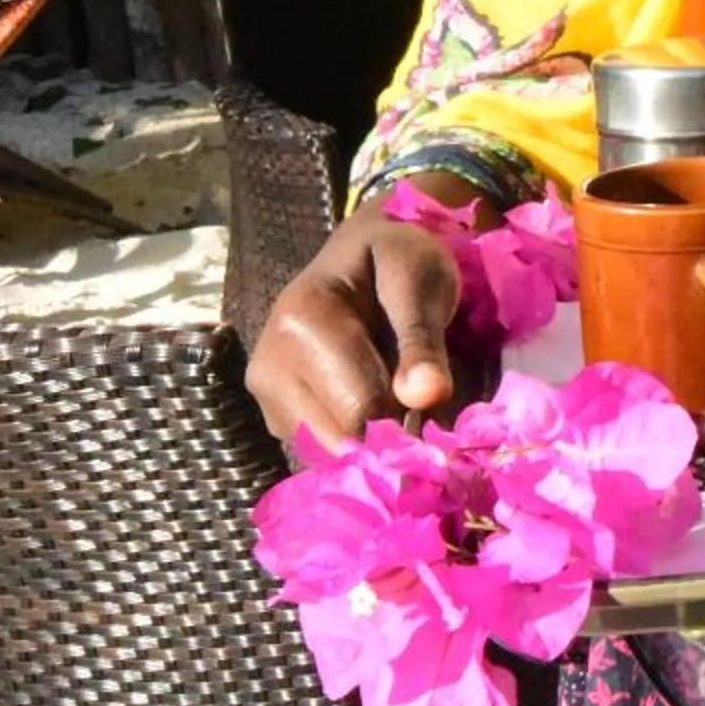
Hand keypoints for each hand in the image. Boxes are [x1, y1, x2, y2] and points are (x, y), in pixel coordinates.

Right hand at [245, 188, 480, 446]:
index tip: (438, 414)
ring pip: (326, 454)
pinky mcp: (274, 414)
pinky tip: (370, 409)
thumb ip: (422, 340)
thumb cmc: (400, 262)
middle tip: (418, 406)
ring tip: (392, 398)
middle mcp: (269, 364)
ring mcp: (266, 394)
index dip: (408, 421)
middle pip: (337, 439)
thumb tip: (425, 396)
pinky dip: (351, 445)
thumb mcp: (421, 283)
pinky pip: (319, 451)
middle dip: (386, 438)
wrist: (366, 251)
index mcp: (302, 322)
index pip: (360, 407)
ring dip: (368, 444)